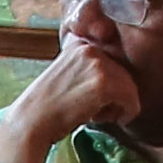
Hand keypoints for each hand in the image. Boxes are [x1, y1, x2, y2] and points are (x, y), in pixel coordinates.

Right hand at [0, 40, 141, 162]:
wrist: (32, 120)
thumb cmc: (48, 106)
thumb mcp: (67, 74)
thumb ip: (87, 67)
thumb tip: (119, 76)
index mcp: (80, 43)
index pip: (112, 61)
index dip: (109, 83)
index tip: (96, 98)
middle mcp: (90, 48)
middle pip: (123, 73)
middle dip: (115, 96)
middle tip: (96, 111)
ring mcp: (97, 64)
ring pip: (130, 87)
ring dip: (119, 106)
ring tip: (97, 115)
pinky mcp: (103, 83)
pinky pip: (131, 100)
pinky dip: (125, 113)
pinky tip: (103, 119)